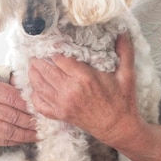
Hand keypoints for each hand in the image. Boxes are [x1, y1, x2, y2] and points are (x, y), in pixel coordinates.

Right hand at [0, 79, 37, 145]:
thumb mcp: (4, 83)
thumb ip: (19, 85)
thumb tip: (35, 89)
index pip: (12, 98)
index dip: (27, 106)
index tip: (39, 110)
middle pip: (11, 116)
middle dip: (29, 122)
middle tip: (41, 124)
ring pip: (7, 131)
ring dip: (25, 134)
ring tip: (38, 134)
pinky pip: (2, 140)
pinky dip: (16, 141)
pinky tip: (27, 139)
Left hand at [28, 33, 143, 147]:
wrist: (118, 128)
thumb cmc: (122, 101)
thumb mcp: (127, 74)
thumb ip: (125, 51)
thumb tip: (123, 32)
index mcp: (84, 78)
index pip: (60, 58)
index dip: (54, 49)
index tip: (54, 43)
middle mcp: (70, 90)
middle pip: (45, 70)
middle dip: (39, 59)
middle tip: (37, 51)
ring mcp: (63, 104)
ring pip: (39, 85)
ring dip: (33, 73)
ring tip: (33, 64)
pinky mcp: (60, 115)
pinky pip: (39, 104)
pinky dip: (34, 94)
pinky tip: (35, 86)